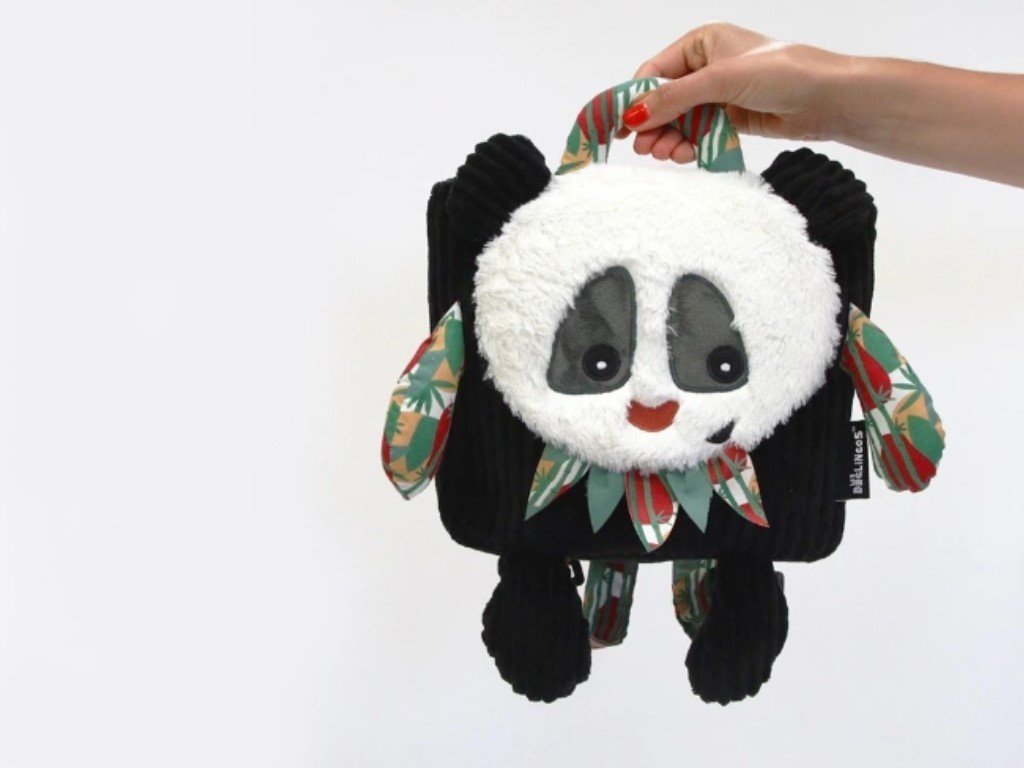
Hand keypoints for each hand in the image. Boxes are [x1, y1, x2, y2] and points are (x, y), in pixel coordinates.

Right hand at [621, 23, 852, 163]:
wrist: (830, 99)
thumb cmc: (781, 73)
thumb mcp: (720, 80)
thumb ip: (674, 98)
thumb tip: (632, 115)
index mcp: (701, 43)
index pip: (654, 72)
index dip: (635, 100)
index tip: (622, 128)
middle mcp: (706, 66)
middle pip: (663, 100)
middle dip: (653, 125)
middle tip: (647, 150)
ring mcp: (718, 94)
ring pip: (679, 120)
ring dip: (670, 139)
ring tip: (670, 155)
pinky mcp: (730, 118)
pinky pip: (698, 133)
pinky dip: (689, 145)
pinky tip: (687, 155)